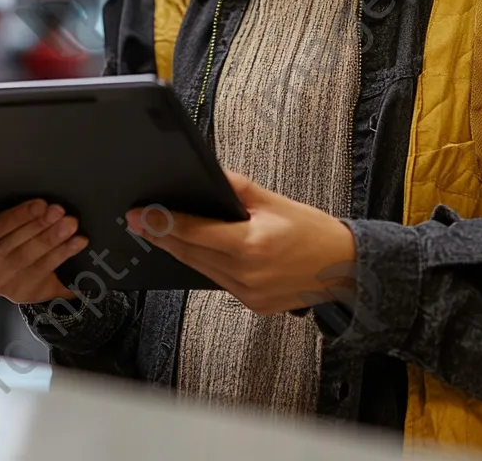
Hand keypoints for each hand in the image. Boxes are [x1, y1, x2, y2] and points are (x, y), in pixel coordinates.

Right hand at [0, 199, 87, 303]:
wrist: (12, 268)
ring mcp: (2, 284)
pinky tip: (75, 241)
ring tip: (68, 221)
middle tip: (57, 208)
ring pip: (29, 258)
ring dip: (52, 238)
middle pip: (9, 246)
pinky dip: (63, 253)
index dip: (11, 220)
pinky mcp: (23, 292)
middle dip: (37, 224)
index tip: (34, 204)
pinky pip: (46, 271)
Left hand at [126, 170, 356, 314]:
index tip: (139, 214)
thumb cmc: (312, 230)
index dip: (163, 223)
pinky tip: (192, 250)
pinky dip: (205, 264)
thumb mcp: (275, 200)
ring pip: (201, 269)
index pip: (196, 233)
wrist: (345, 268)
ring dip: (179, 250)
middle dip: (162, 235)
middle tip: (136, 220)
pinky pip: (218, 281)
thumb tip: (208, 177)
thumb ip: (237, 189)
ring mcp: (250, 294)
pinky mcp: (253, 305)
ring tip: (157, 232)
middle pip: (191, 253)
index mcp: (253, 244)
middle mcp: (248, 274)